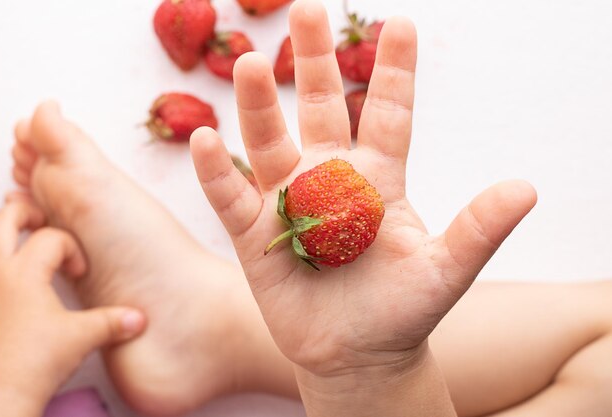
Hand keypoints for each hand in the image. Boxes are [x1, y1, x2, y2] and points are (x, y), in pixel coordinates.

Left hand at [0, 199, 145, 416]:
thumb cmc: (34, 363)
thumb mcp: (82, 338)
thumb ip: (114, 322)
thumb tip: (139, 318)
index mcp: (22, 273)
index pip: (51, 237)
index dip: (72, 249)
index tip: (79, 273)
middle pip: (1, 220)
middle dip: (24, 214)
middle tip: (43, 223)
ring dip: (5, 236)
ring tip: (27, 247)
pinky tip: (13, 281)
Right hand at [191, 0, 534, 401]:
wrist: (357, 356)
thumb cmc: (402, 311)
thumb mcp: (445, 271)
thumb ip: (478, 230)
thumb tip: (526, 189)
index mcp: (377, 179)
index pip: (385, 113)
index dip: (393, 71)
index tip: (401, 24)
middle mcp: (328, 179)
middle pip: (317, 110)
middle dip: (311, 61)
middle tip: (306, 9)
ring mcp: (286, 202)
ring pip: (269, 143)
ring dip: (258, 106)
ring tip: (250, 62)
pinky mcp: (253, 234)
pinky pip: (231, 197)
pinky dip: (218, 172)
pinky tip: (206, 140)